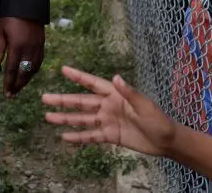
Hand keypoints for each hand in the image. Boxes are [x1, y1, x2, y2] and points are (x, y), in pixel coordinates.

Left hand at [0, 16, 44, 96]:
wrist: (27, 5)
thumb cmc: (9, 17)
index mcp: (17, 47)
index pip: (12, 69)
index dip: (9, 82)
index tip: (6, 93)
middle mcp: (29, 50)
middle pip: (24, 73)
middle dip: (18, 85)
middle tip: (12, 95)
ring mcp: (38, 48)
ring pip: (33, 70)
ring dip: (26, 80)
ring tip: (19, 87)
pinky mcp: (42, 45)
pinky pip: (39, 62)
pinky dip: (34, 71)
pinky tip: (29, 75)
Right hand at [42, 66, 177, 157]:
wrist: (166, 142)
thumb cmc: (158, 120)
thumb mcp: (145, 106)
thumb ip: (129, 93)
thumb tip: (116, 77)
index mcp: (115, 95)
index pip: (93, 83)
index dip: (78, 77)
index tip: (63, 69)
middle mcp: (107, 106)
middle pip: (81, 102)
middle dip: (63, 100)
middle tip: (45, 98)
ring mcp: (107, 121)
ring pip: (82, 118)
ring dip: (65, 118)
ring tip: (48, 117)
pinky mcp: (109, 135)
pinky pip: (90, 136)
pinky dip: (78, 137)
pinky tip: (65, 137)